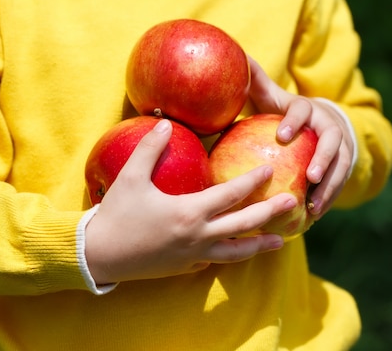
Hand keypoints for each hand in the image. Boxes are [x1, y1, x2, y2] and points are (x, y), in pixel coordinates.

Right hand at [85, 119, 295, 283]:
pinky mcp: (185, 268)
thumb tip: (167, 122)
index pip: (231, 194)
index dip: (252, 181)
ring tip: (281, 241)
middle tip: (292, 202)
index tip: (270, 170)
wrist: (99, 255)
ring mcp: (194, 256)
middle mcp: (198, 236)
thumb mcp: (130, 177)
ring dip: (260, 245)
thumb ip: (150, 148)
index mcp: (190, 212)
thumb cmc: (115, 214)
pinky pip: (215, 261)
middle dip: (270, 212)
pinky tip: (240, 251)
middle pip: (244, 225)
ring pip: (236, 252)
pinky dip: (232, 255)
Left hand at [247, 56, 354, 217]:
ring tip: (314, 207)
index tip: (281, 135)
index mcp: (306, 107)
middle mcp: (328, 124)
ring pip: (342, 165)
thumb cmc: (286, 111)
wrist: (322, 119)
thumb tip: (237, 58)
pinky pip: (341, 182)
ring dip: (330, 186)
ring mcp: (341, 145)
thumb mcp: (271, 96)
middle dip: (324, 158)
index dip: (294, 120)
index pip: (302, 109)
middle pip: (332, 140)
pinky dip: (329, 198)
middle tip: (311, 177)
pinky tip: (314, 216)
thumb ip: (255, 82)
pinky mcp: (345, 163)